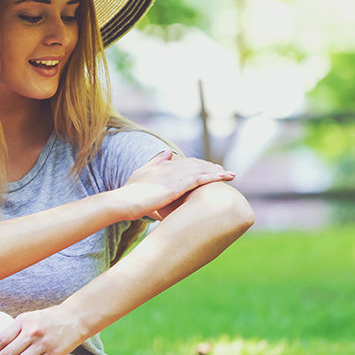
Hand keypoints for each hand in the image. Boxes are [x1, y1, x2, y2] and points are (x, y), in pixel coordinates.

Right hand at [115, 150, 234, 220]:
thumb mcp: (142, 173)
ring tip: (230, 175)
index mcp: (163, 166)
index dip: (200, 165)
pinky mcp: (176, 187)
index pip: (186, 163)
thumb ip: (156, 162)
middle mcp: (171, 168)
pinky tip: (223, 178)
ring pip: (201, 170)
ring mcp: (174, 177)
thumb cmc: (130, 193)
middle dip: (212, 167)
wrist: (123, 201)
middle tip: (225, 171)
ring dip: (217, 171)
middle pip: (197, 165)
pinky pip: (199, 179)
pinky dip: (213, 177)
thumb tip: (169, 152)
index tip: (211, 167)